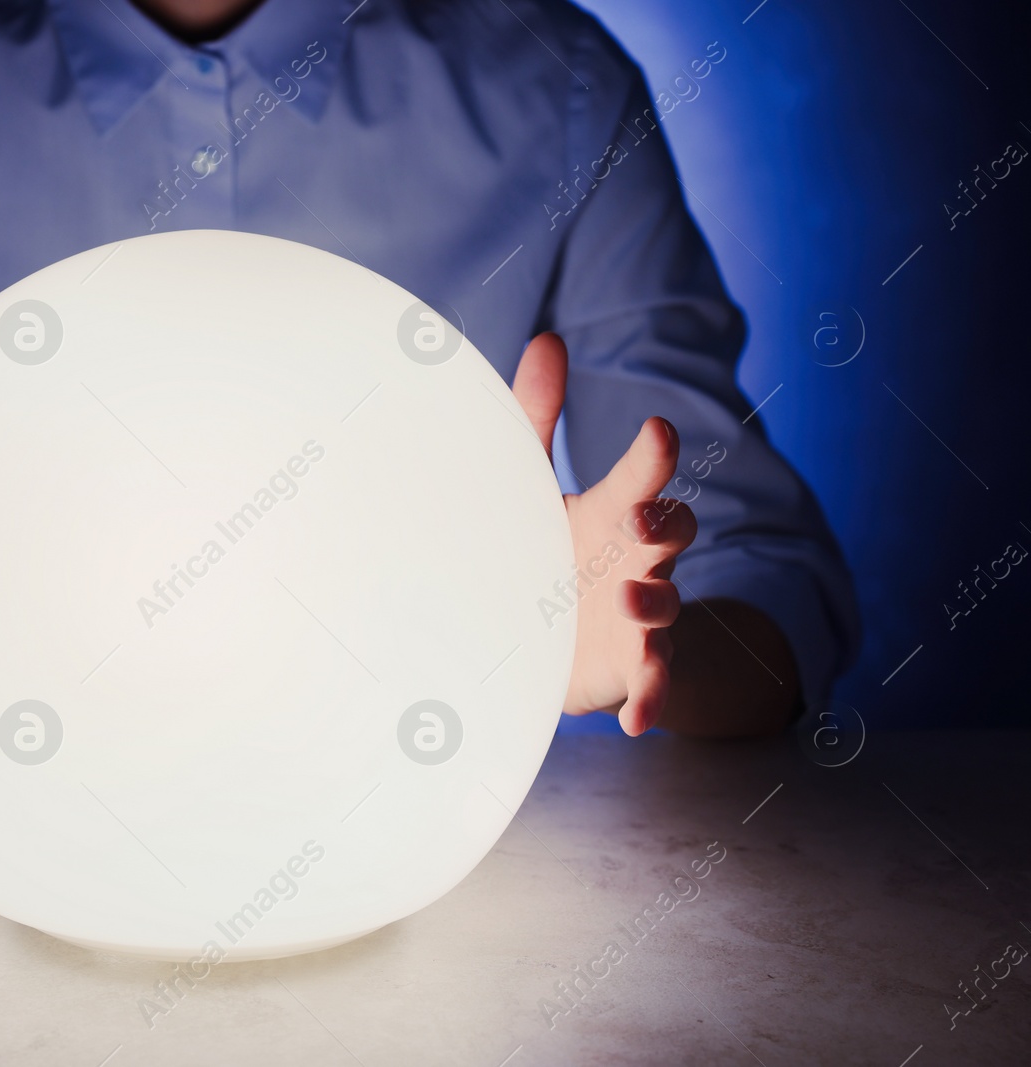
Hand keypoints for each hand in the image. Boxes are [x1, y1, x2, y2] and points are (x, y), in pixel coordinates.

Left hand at [512, 333, 696, 734]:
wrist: (555, 639)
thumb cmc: (548, 548)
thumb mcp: (537, 487)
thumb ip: (538, 419)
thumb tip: (551, 336)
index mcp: (614, 513)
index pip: (640, 479)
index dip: (652, 457)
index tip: (658, 431)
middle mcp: (637, 561)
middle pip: (669, 538)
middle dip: (665, 526)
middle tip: (647, 519)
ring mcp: (639, 619)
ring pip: (661, 609)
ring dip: (653, 605)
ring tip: (629, 600)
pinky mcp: (631, 671)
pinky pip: (650, 685)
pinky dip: (649, 701)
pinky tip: (636, 719)